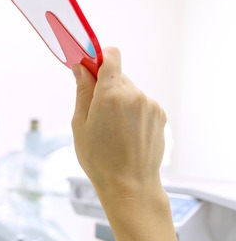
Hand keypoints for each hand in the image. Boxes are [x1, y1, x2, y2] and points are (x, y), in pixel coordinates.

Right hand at [72, 47, 166, 201]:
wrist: (130, 185)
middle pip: (117, 76)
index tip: (88, 68)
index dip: (98, 57)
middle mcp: (134, 94)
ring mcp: (150, 104)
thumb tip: (81, 68)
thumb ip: (82, 92)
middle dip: (104, 87)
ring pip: (129, 91)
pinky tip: (125, 133)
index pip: (110, 56)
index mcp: (111, 94)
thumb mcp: (80, 125)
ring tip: (111, 128)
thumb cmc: (99, 159)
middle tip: (95, 111)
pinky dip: (131, 112)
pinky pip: (141, 103)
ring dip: (118, 101)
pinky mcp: (159, 114)